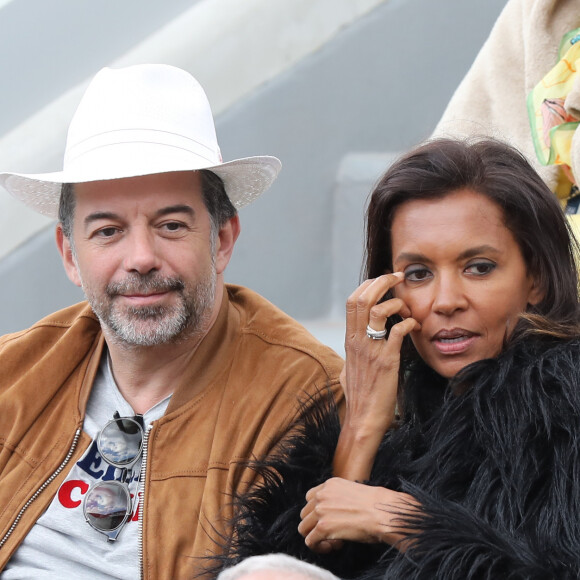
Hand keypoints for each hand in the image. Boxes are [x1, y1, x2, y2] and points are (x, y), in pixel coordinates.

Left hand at [298, 478, 417, 553]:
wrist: (383, 512)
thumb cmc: (375, 505)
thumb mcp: (352, 491)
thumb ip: (338, 497)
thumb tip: (334, 512)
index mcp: (329, 484)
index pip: (310, 498)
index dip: (318, 512)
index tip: (330, 520)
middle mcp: (322, 495)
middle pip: (305, 513)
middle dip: (316, 525)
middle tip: (333, 532)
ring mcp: (320, 510)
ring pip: (303, 528)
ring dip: (316, 536)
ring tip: (333, 541)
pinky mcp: (323, 527)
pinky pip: (310, 541)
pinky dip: (319, 547)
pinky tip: (334, 546)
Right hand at [334, 274, 419, 479]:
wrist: (363, 420)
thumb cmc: (359, 397)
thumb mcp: (348, 370)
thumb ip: (351, 355)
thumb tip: (352, 348)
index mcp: (349, 339)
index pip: (353, 301)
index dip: (369, 285)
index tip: (384, 280)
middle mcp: (357, 340)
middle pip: (362, 298)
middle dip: (382, 282)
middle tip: (399, 278)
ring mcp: (371, 350)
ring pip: (378, 310)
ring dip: (396, 302)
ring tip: (408, 307)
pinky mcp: (386, 361)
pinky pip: (397, 332)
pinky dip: (409, 323)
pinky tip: (416, 327)